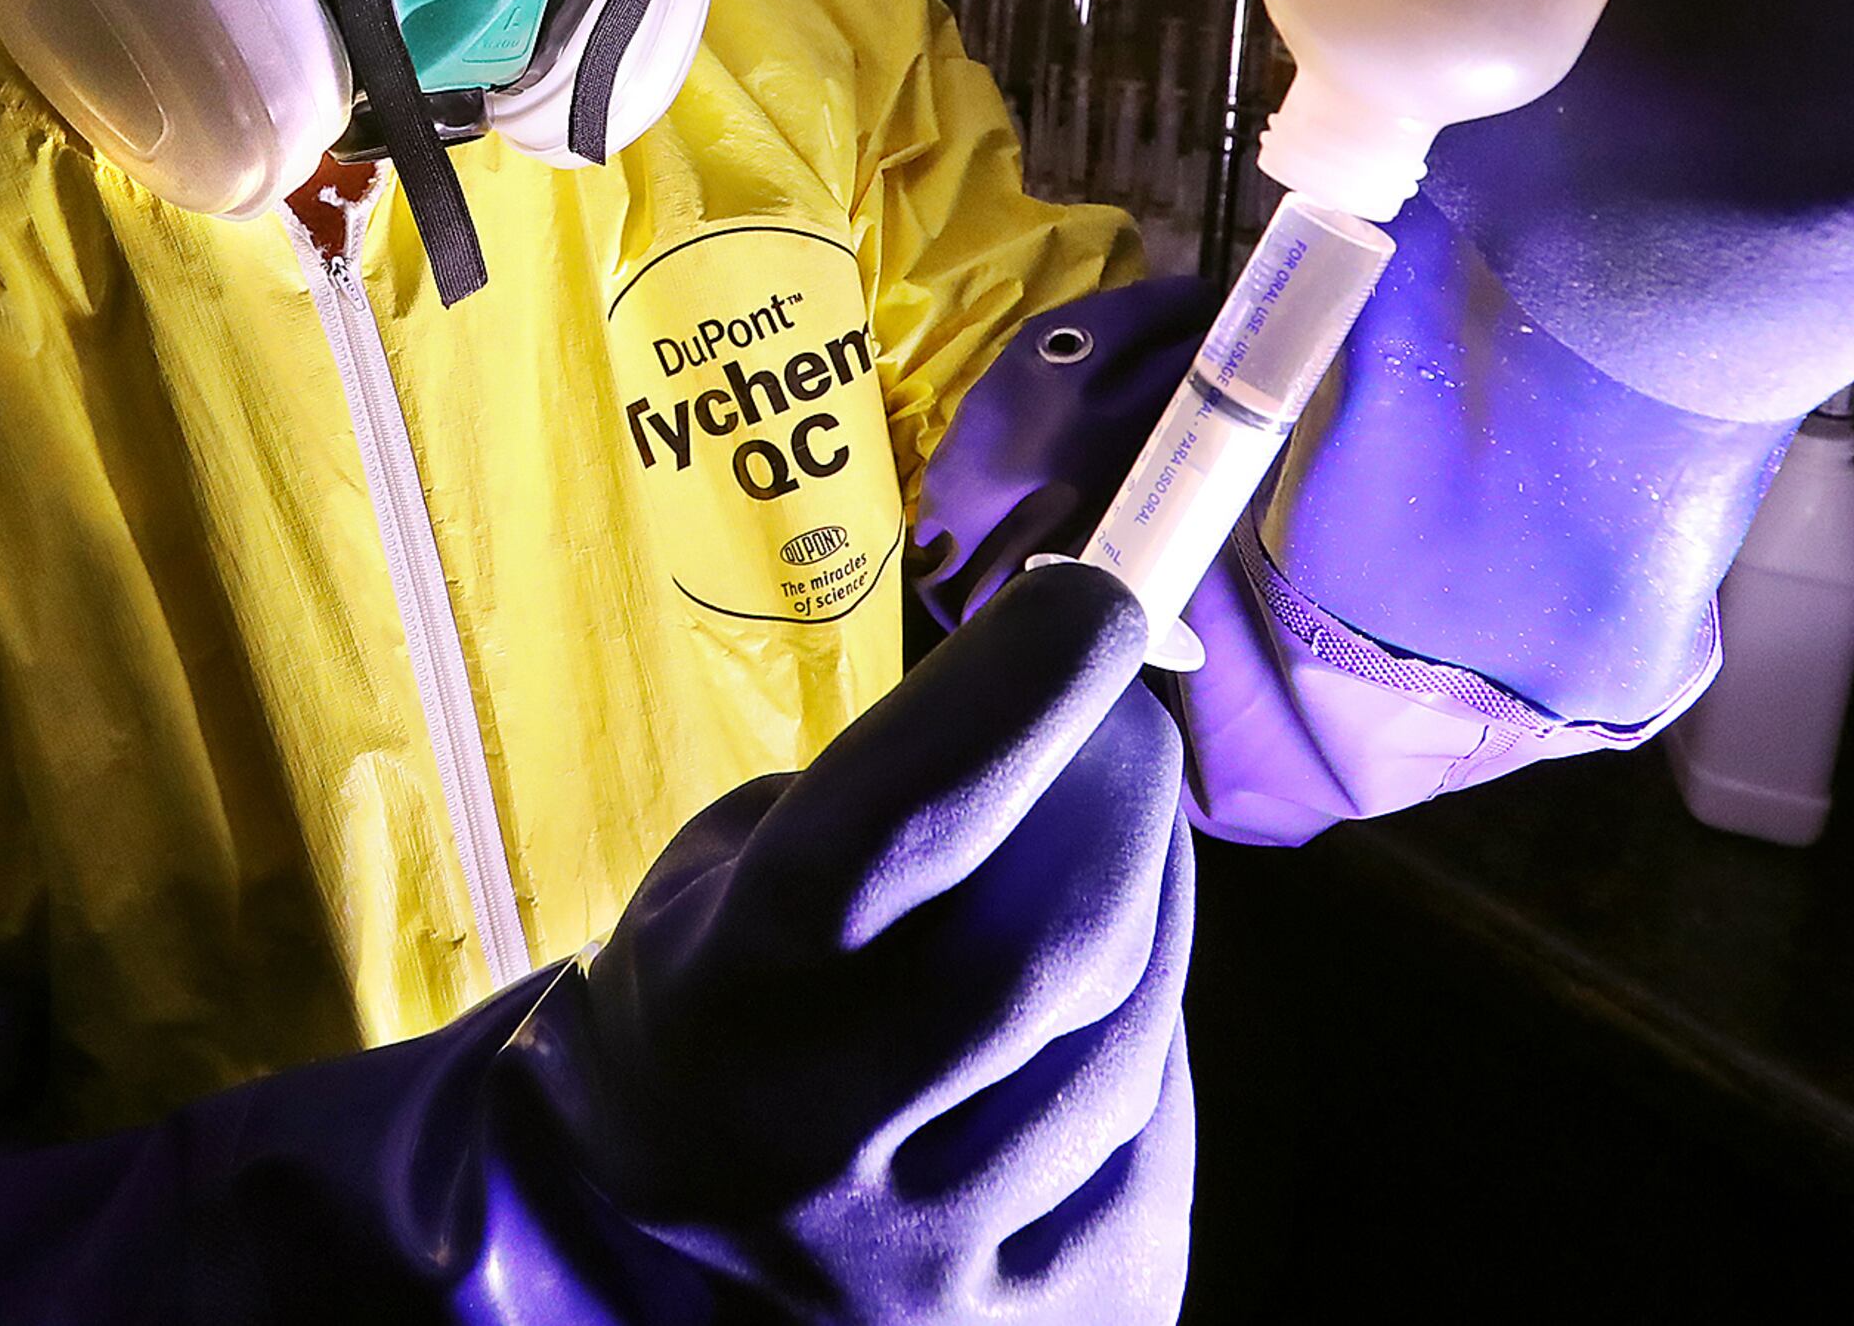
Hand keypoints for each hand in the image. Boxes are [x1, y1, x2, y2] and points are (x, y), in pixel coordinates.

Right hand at [515, 560, 1196, 1321]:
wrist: (697, 1227)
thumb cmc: (735, 985)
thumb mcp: (736, 870)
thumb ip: (889, 797)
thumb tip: (1083, 694)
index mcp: (725, 1004)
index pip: (900, 829)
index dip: (1017, 696)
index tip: (1094, 597)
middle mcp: (828, 1143)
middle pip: (1053, 934)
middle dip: (1118, 788)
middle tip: (1120, 715)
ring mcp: (944, 1250)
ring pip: (1129, 1023)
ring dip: (1146, 894)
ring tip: (1101, 840)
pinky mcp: (1054, 1308)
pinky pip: (1156, 1114)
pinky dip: (1143, 1019)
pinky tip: (1094, 989)